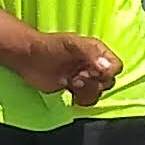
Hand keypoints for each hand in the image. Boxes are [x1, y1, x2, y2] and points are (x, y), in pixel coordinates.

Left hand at [0, 2, 123, 106]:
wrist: (29, 57)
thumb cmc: (49, 46)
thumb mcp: (72, 44)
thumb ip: (90, 54)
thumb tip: (106, 69)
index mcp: (98, 52)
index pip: (116, 67)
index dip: (106, 73)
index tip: (90, 72)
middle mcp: (94, 65)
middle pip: (108, 83)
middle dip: (92, 83)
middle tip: (76, 78)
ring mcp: (85, 78)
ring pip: (98, 93)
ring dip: (85, 92)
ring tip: (71, 83)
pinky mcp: (75, 90)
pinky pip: (87, 100)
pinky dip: (79, 100)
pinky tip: (68, 92)